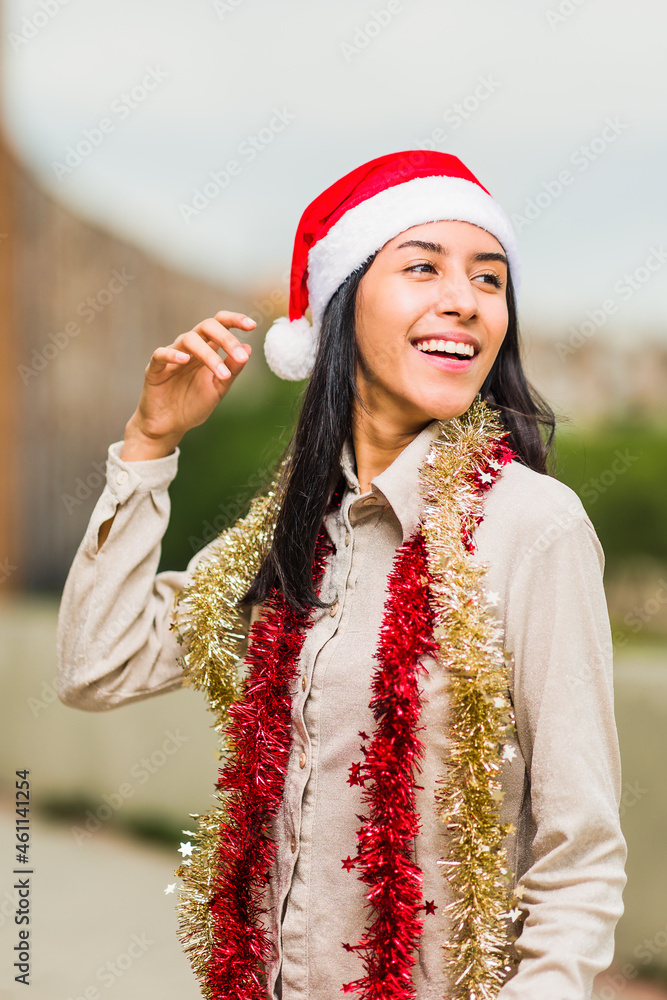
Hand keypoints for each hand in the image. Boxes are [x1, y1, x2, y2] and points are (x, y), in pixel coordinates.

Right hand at [121, 311, 255, 459]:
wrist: (170, 425)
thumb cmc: (194, 404)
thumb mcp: (219, 388)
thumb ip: (232, 370)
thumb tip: (248, 348)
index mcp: (207, 349)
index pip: (220, 324)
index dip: (235, 320)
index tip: (252, 326)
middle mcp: (190, 347)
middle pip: (206, 326)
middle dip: (226, 338)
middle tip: (240, 357)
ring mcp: (172, 355)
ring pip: (188, 339)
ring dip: (209, 355)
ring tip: (222, 374)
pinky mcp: (155, 368)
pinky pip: (161, 354)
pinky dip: (172, 354)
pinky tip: (185, 360)